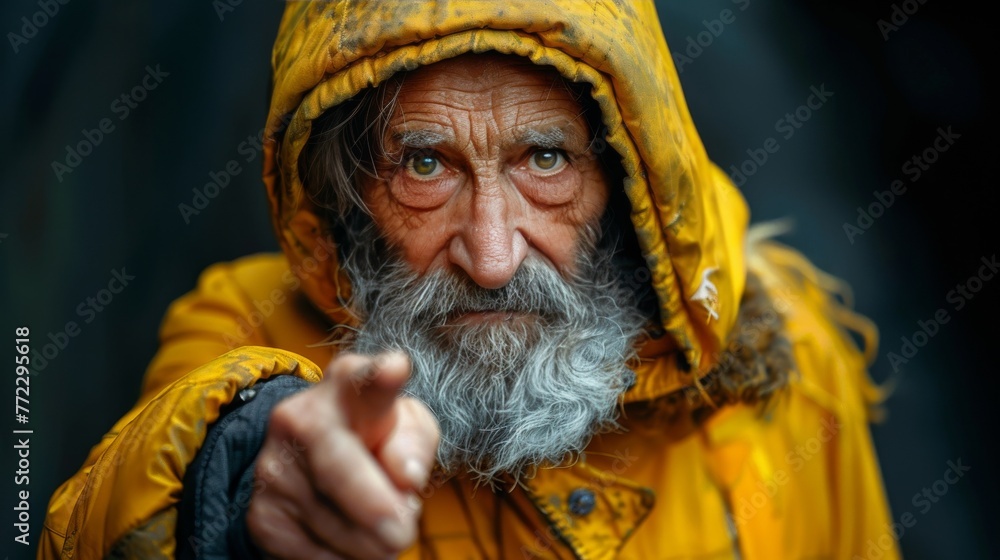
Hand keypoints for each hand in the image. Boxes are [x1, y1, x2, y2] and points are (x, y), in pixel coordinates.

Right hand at [247, 352, 439, 558]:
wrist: (313, 465)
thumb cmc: (376, 438)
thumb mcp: (407, 429)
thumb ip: (415, 444)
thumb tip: (406, 478)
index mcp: (348, 387)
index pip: (363, 380)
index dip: (380, 376)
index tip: (394, 369)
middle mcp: (301, 418)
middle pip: (338, 467)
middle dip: (372, 506)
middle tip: (402, 535)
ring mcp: (274, 467)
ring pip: (330, 521)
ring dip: (369, 542)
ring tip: (383, 533)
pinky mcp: (262, 514)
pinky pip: (310, 553)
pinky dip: (342, 559)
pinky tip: (351, 542)